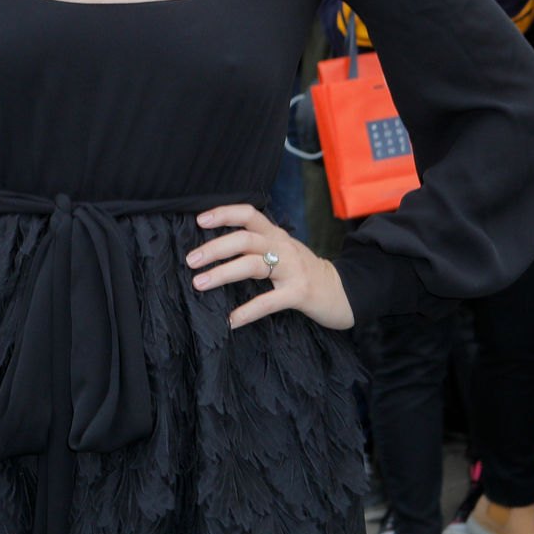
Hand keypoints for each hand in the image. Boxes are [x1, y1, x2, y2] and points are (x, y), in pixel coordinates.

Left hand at [187, 203, 354, 329]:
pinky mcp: (299, 293)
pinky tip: (232, 320)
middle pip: (244, 239)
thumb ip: (258, 245)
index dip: (224, 213)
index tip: (200, 220)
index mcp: (277, 235)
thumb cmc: (304, 272)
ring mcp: (292, 269)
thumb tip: (217, 247)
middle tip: (191, 260)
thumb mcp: (283, 250)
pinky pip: (269, 301)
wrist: (342, 292)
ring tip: (199, 283)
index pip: (249, 214)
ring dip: (222, 273)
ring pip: (252, 264)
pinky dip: (248, 311)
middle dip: (214, 248)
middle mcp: (283, 247)